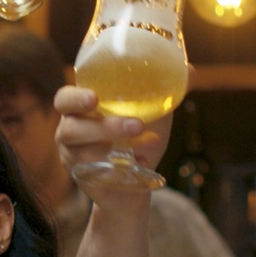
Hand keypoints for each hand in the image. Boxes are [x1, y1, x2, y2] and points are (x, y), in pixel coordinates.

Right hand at [53, 85, 173, 210]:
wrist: (135, 185)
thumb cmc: (137, 140)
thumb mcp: (152, 114)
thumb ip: (165, 92)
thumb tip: (191, 71)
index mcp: (80, 110)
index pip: (64, 100)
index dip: (75, 98)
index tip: (95, 98)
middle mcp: (69, 134)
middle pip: (72, 129)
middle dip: (103, 127)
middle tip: (137, 125)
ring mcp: (73, 159)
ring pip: (86, 154)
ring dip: (119, 147)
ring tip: (151, 141)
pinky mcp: (84, 180)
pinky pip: (98, 175)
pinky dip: (122, 169)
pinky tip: (142, 162)